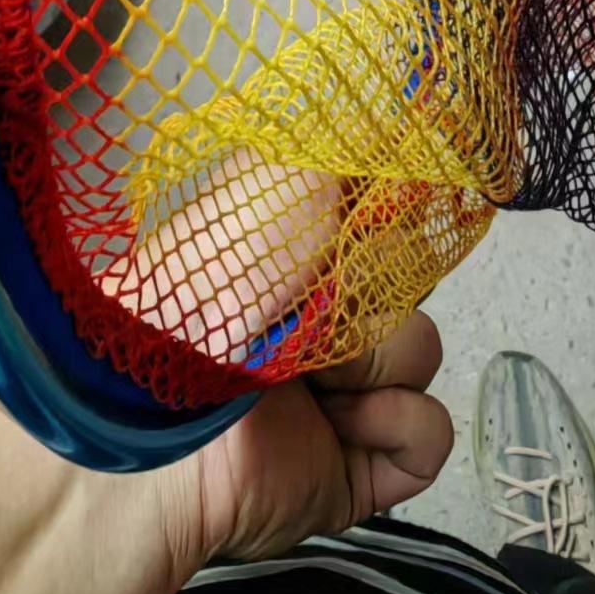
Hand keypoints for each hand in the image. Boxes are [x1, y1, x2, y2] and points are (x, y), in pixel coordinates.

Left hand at [108, 154, 452, 572]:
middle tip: (323, 313)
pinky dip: (401, 426)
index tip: (373, 221)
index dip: (384, 221)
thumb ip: (324, 155)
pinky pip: (431, 433)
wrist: (164, 433)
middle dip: (379, 293)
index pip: (376, 221)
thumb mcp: (257, 192)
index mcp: (289, 258)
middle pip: (409, 282)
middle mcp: (316, 322)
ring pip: (423, 352)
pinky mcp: (360, 467)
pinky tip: (347, 426)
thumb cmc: (199, 296)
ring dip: (382, 363)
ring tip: (321, 386)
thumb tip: (380, 126)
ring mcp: (341, 395)